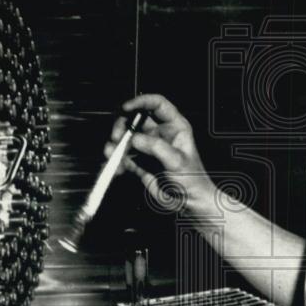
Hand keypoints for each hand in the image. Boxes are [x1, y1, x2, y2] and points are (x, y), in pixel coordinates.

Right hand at [105, 94, 214, 210]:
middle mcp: (159, 133)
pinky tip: (117, 169)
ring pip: (126, 138)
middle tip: (117, 138)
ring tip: (112, 155)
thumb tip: (135, 139)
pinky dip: (116, 161)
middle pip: (135, 119)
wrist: (188, 203)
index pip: (157, 104)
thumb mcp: (177, 161)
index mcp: (174, 126)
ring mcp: (148, 147)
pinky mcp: (139, 162)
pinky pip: (123, 157)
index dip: (141, 102)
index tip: (126, 108)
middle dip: (122, 126)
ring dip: (115, 145)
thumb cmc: (192, 180)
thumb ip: (156, 147)